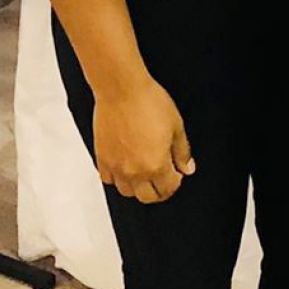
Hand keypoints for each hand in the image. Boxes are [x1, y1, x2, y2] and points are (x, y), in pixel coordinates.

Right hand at [92, 77, 195, 203]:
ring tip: (146, 172)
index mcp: (155, 165)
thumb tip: (187, 167)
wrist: (122, 91)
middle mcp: (133, 171)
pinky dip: (118, 178)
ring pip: (126, 192)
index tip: (177, 174)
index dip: (176, 183)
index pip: (167, 189)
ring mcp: (115, 167)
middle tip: (164, 178)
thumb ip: (182, 151)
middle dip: (159, 191)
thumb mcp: (177, 126)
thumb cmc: (149, 103)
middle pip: (147, 197)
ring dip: (138, 187)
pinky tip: (126, 166)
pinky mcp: (101, 159)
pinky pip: (108, 179)